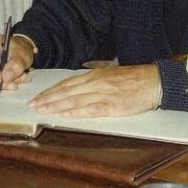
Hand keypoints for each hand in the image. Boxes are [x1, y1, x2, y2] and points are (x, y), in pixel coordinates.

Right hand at [0, 33, 34, 90]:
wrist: (21, 49)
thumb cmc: (20, 49)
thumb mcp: (22, 55)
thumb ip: (15, 66)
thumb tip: (5, 78)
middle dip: (0, 80)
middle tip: (15, 84)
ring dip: (5, 83)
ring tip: (21, 78)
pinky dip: (5, 83)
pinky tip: (16, 80)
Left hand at [27, 64, 160, 117]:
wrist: (154, 81)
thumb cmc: (134, 78)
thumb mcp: (111, 71)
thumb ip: (95, 75)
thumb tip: (81, 76)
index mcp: (95, 75)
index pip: (67, 83)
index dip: (51, 91)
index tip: (38, 97)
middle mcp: (96, 83)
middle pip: (67, 91)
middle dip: (48, 99)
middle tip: (32, 105)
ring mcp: (104, 94)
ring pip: (75, 100)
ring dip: (56, 106)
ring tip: (42, 111)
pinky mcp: (113, 106)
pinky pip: (91, 109)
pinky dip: (76, 113)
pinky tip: (65, 116)